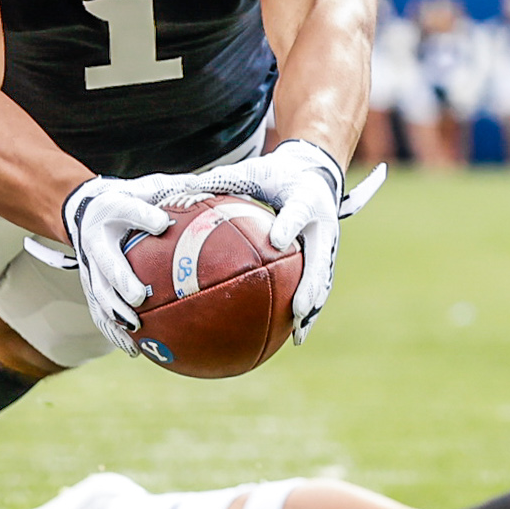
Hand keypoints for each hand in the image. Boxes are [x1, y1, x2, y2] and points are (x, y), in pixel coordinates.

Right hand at [60, 174, 175, 352]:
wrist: (85, 210)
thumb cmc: (128, 200)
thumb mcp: (147, 188)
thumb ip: (174, 191)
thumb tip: (214, 192)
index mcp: (111, 211)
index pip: (126, 209)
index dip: (143, 216)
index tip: (163, 223)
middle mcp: (96, 242)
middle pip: (106, 263)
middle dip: (120, 281)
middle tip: (138, 296)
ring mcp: (90, 268)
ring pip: (99, 293)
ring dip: (114, 313)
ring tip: (135, 328)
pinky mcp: (91, 286)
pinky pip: (100, 312)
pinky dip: (114, 332)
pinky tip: (134, 350)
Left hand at [192, 138, 381, 342]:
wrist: (314, 175)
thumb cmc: (277, 175)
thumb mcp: (253, 172)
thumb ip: (222, 181)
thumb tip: (181, 191)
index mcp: (307, 198)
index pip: (298, 211)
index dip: (289, 226)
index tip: (276, 242)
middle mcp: (323, 226)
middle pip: (320, 259)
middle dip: (309, 285)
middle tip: (296, 308)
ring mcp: (327, 247)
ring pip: (322, 281)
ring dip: (311, 309)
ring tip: (297, 335)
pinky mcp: (324, 260)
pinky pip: (315, 288)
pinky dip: (306, 313)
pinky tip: (293, 336)